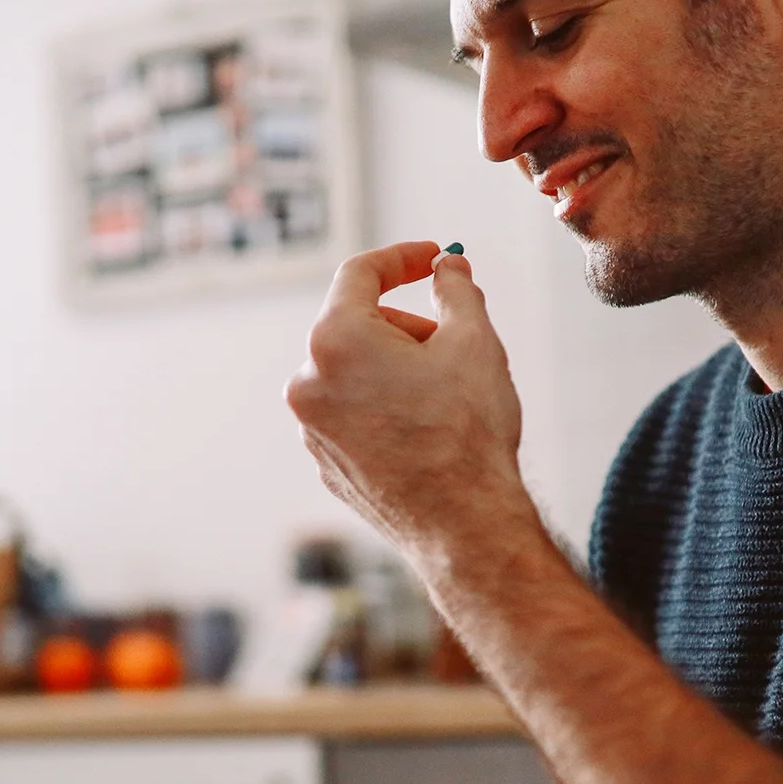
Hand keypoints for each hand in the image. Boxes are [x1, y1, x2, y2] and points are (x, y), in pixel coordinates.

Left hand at [285, 240, 537, 560]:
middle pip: (357, 325)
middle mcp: (308, 382)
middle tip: (455, 344)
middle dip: (407, 326)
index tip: (434, 258)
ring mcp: (312, 428)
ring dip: (396, 369)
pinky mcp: (326, 463)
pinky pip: (354, 415)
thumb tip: (449, 267)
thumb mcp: (474, 341)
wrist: (463, 525)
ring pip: (355, 373)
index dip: (402, 258)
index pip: (360, 273)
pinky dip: (385, 408)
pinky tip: (429, 433)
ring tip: (446, 398)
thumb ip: (456, 289)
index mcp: (335, 340)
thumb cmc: (467, 433)